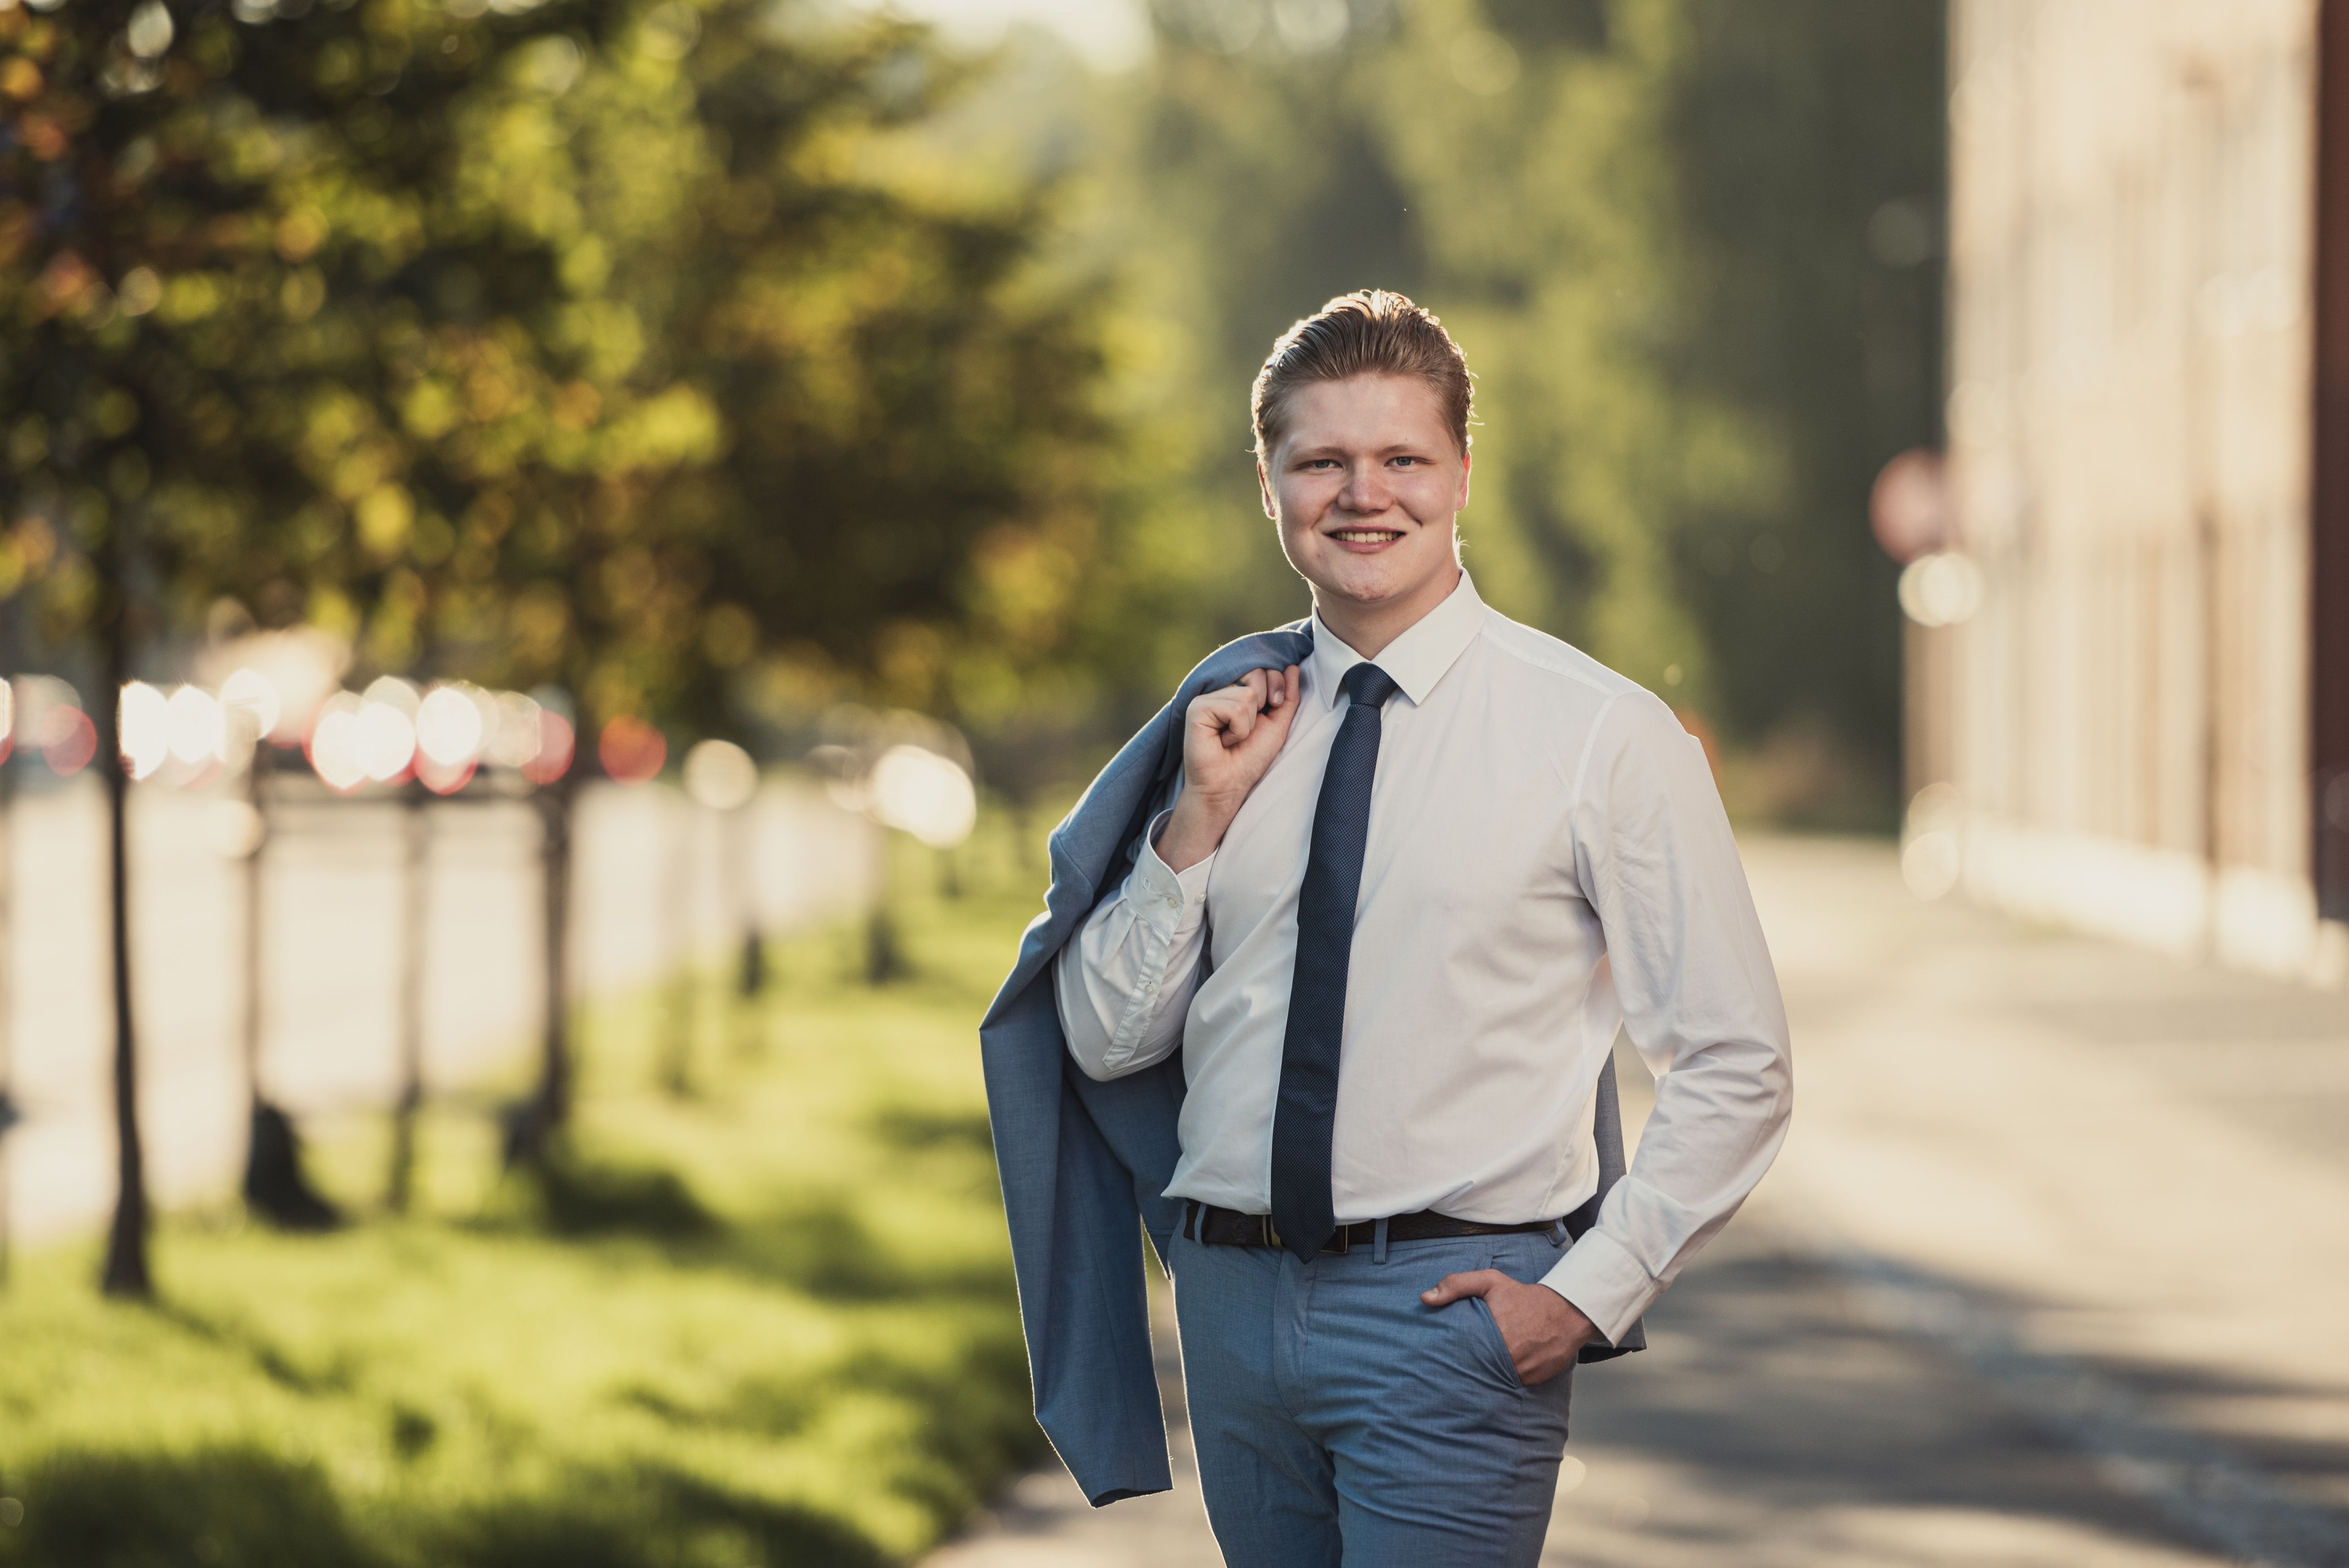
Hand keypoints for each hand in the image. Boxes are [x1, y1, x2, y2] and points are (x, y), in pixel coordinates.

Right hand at [1156, 665, 1301, 870]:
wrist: (1228, 787)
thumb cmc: (1249, 759)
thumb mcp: (1277, 724)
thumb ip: (1287, 696)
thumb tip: (1292, 666)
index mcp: (1237, 691)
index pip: (1264, 669)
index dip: (1277, 687)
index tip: (1271, 710)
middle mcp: (1220, 691)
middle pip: (1257, 674)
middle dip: (1264, 704)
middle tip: (1247, 730)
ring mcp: (1206, 698)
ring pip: (1247, 694)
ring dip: (1248, 725)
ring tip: (1232, 739)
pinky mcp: (1197, 708)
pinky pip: (1234, 708)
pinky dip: (1237, 730)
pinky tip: (1222, 740)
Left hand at [1420, 1271, 1596, 1386]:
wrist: (1566, 1312)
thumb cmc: (1524, 1296)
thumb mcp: (1490, 1282)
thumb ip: (1457, 1285)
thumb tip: (1425, 1298)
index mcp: (1493, 1338)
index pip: (1461, 1356)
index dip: (1451, 1358)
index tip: (1440, 1359)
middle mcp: (1508, 1360)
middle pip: (1476, 1372)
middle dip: (1467, 1370)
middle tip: (1454, 1369)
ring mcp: (1522, 1373)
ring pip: (1495, 1381)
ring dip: (1486, 1377)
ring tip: (1475, 1371)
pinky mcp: (1534, 1381)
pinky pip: (1513, 1385)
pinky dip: (1505, 1379)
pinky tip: (1498, 1372)